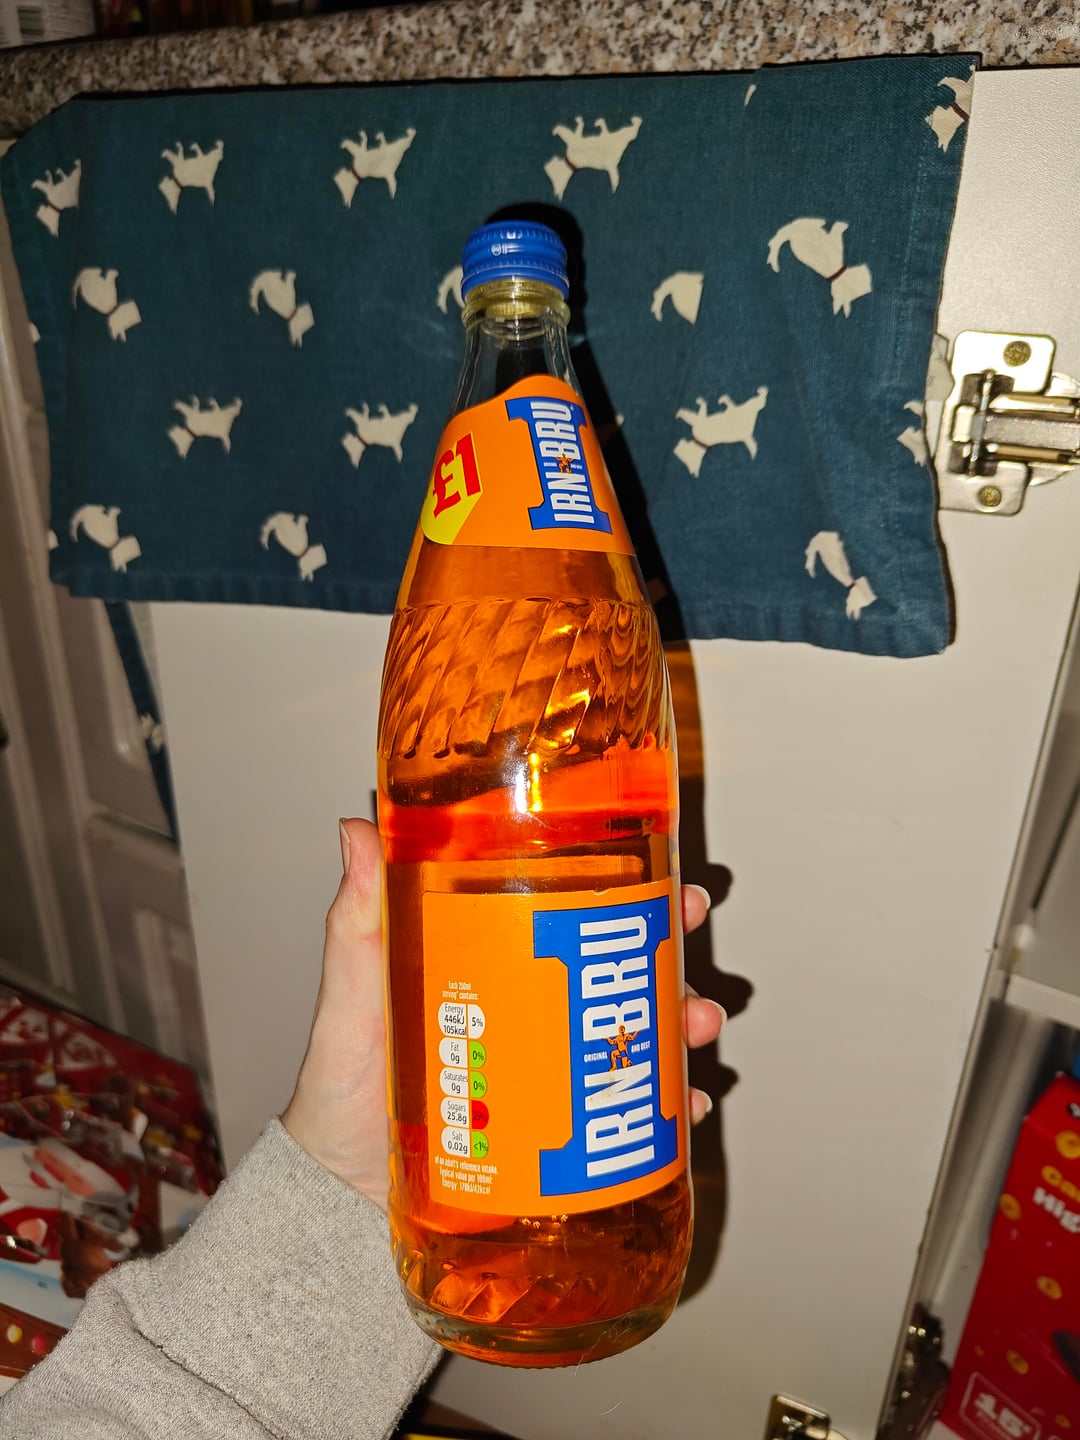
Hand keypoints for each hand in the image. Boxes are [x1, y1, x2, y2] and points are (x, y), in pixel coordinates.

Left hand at [283, 818, 725, 1209]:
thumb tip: (358, 827)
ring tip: (695, 1025)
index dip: (629, 891)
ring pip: (639, 1039)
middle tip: (686, 935)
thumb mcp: (355, 992)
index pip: (574, 917)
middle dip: (669, 951)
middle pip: (622, 972)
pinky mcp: (562, 1142)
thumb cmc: (343, 1084)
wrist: (341, 1193)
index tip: (666, 874)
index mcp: (497, 968)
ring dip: (681, 1026)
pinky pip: (632, 1124)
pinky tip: (683, 1110)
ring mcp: (553, 1079)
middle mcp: (535, 1017)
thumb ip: (358, 919)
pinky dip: (667, 1117)